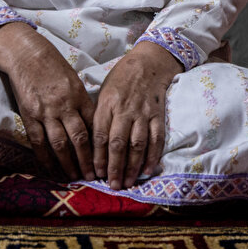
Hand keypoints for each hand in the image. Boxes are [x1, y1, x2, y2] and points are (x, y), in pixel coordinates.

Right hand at [0, 22, 96, 181]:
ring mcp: (46, 111)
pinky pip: (38, 140)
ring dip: (68, 163)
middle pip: (79, 139)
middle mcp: (65, 106)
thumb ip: (83, 102)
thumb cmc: (53, 66)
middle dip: (87, 161)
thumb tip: (93, 124)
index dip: (100, 145)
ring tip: (74, 176)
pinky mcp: (29, 114)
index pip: (94, 126)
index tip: (106, 160)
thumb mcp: (75, 81)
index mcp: (79, 96)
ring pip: (60, 143)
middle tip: (93, 177)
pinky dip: (44, 157)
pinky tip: (50, 168)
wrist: (27, 54)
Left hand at [93, 41, 182, 189]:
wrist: (149, 63)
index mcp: (107, 104)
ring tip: (127, 182)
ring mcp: (143, 113)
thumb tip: (88, 142)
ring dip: (132, 166)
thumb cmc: (121, 79)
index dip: (98, 156)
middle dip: (114, 167)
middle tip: (112, 185)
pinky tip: (148, 170)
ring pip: (137, 144)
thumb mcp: (103, 92)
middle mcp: (125, 110)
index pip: (100, 134)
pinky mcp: (158, 116)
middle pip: (118, 143)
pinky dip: (153, 156)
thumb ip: (98, 115)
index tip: (95, 173)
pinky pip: (156, 139)